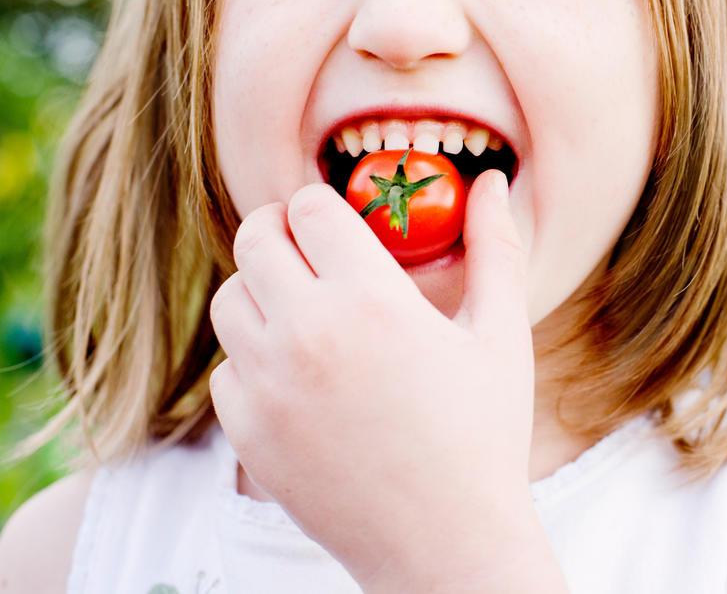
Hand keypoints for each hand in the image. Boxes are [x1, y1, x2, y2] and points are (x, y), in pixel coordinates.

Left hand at [208, 170, 559, 590]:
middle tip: (309, 249)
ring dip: (262, 290)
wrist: (444, 545)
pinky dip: (253, 359)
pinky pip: (226, 367)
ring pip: (230, 298)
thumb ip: (494, 246)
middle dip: (281, 231)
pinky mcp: (247, 433)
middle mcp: (307, 333)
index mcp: (371, 299)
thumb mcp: (500, 334)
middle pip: (255, 238)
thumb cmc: (482, 435)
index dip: (323, 204)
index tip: (338, 220)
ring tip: (304, 308)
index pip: (310, 208)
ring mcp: (268, 386)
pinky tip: (299, 375)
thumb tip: (487, 179)